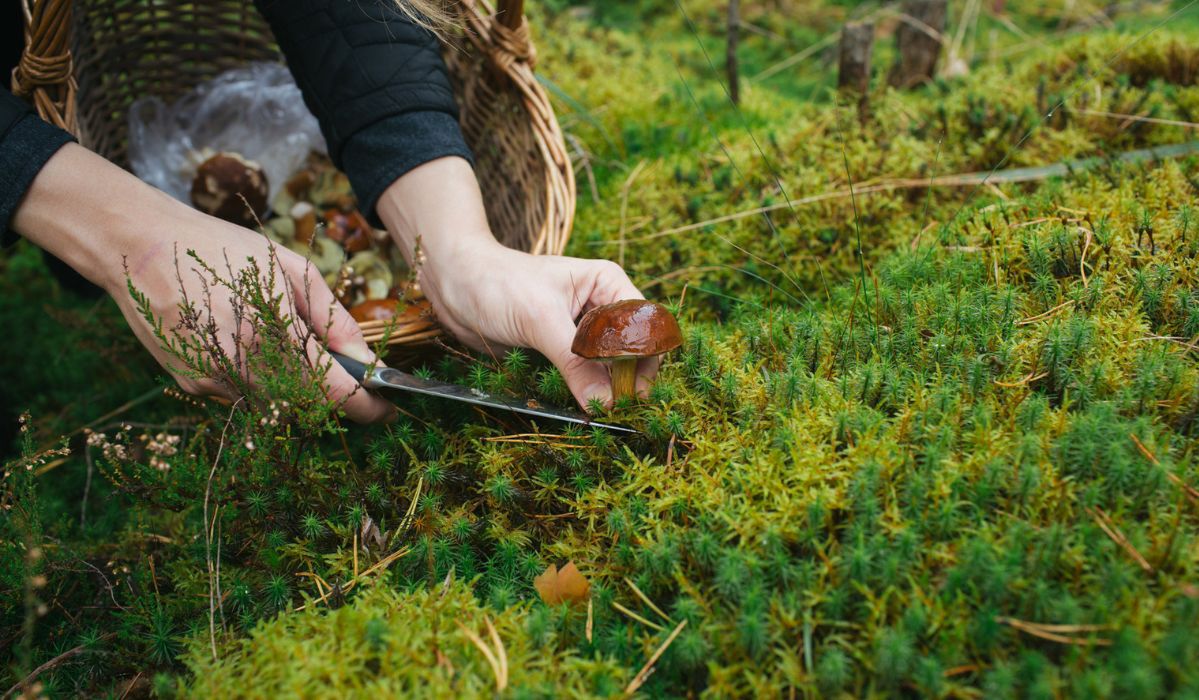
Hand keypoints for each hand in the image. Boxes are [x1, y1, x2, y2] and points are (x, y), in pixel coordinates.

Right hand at [13, 144, 393, 422]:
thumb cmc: (222, 248)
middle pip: (308, 404)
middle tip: (346, 371)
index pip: (334, 391)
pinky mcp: (193, 384)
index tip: (387, 407)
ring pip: (276, 402)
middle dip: (334, 394)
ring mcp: (213, 379)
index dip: (367, 406)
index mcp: (272, 331)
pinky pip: (244, 394)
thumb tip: (368, 361)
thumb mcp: (291, 269)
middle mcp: (241, 364)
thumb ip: (334, 319)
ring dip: (295, 384)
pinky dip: (260, 378)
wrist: (138, 245)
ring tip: (281, 338)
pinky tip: (245, 340)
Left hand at [377, 157, 656, 408]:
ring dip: (605, 390)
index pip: (643, 326)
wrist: (454, 282)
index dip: (643, 360)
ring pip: (607, 367)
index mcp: (607, 284)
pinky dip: (583, 391)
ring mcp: (581, 330)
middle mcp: (600, 306)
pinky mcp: (560, 349)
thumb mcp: (540, 320)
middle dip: (626, 381)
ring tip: (600, 414)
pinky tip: (581, 407)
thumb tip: (606, 403)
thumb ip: (575, 362)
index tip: (633, 395)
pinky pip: (582, 374)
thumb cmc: (497, 283)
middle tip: (616, 412)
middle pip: (630, 351)